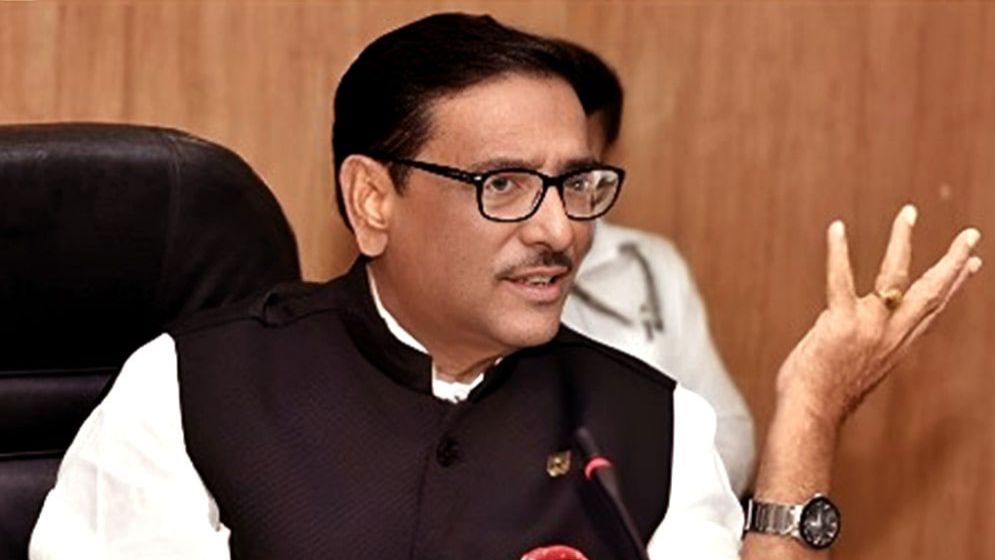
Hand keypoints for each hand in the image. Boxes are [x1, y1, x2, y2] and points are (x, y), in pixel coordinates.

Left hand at [775, 205, 981, 429]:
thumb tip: (855, 330)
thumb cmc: (826, 393)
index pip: (933, 310)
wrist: (812, 412)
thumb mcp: (857, 366)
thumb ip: (864, 343)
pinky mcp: (840, 322)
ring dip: (902, 241)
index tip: (972, 264)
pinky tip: (837, 228)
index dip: (954, 285)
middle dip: (953, 261)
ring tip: (909, 213)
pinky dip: (837, 252)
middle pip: (931, 291)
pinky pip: (839, 279)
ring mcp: (868, 326)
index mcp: (897, 344)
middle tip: (971, 234)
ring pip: (894, 275)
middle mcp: (891, 333)